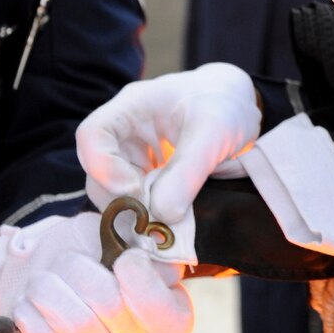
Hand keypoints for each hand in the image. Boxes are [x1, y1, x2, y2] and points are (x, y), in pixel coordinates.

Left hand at [0, 211, 192, 332]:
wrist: (67, 298)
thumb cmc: (105, 268)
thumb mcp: (132, 247)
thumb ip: (143, 246)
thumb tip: (143, 251)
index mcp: (171, 322)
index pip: (159, 306)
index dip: (139, 276)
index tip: (124, 258)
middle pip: (109, 305)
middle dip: (78, 269)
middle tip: (68, 259)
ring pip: (72, 323)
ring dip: (47, 289)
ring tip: (46, 280)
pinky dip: (29, 311)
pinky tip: (34, 305)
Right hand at [76, 63, 261, 226]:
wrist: (240, 108)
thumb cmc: (224, 104)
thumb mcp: (214, 131)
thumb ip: (188, 170)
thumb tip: (163, 213)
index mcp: (131, 108)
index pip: (92, 135)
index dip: (104, 167)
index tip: (135, 191)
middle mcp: (124, 134)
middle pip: (97, 172)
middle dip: (120, 200)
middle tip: (154, 220)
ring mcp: (133, 158)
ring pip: (113, 194)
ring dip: (134, 215)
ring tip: (165, 225)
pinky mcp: (147, 180)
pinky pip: (135, 204)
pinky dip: (149, 220)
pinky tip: (168, 227)